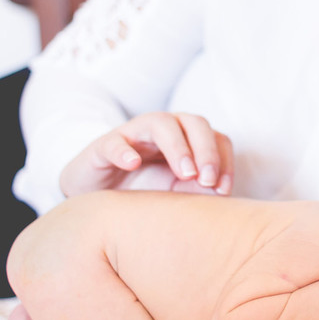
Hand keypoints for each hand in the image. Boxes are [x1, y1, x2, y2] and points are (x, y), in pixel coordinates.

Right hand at [59, 111, 233, 197]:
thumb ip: (198, 190)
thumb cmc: (141, 191)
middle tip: (207, 180)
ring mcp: (134, 135)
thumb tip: (221, 194)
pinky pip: (115, 142)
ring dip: (178, 147)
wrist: (94, 197)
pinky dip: (124, 151)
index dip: (224, 160)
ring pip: (160, 123)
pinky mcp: (103, 146)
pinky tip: (133, 165)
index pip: (216, 137)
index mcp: (187, 140)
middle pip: (194, 122)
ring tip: (185, 173)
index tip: (224, 190)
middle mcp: (164, 131)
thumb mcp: (175, 193)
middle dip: (206, 150)